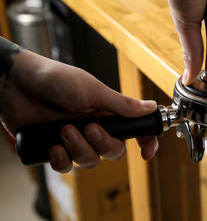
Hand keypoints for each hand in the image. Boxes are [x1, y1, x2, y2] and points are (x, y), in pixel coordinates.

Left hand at [0, 42, 157, 172]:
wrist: (18, 83)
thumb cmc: (55, 79)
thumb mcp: (92, 90)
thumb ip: (121, 104)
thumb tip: (150, 107)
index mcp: (108, 113)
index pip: (134, 131)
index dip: (145, 142)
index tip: (146, 152)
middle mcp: (95, 127)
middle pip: (113, 151)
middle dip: (103, 144)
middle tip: (89, 129)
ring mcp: (75, 139)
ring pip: (90, 161)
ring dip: (79, 148)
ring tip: (64, 130)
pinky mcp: (55, 148)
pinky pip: (66, 167)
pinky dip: (61, 159)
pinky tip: (53, 145)